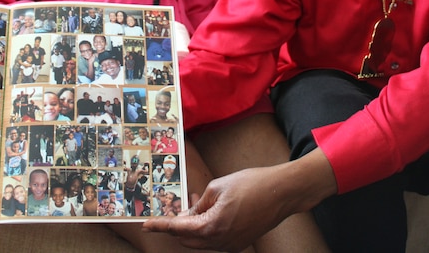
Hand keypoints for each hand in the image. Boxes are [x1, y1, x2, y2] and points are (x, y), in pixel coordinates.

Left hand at [143, 166, 294, 251]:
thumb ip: (198, 203)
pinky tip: (210, 210)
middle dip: (177, 226)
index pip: (178, 229)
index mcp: (212, 226)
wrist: (282, 192)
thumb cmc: (252, 184)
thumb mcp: (217, 187)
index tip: (146, 225)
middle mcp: (221, 241)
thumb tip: (187, 214)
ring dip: (193, 225)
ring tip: (196, 201)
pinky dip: (207, 228)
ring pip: (201, 241)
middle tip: (176, 207)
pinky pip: (215, 240)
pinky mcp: (240, 242)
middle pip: (187, 240)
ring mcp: (231, 245)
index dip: (160, 226)